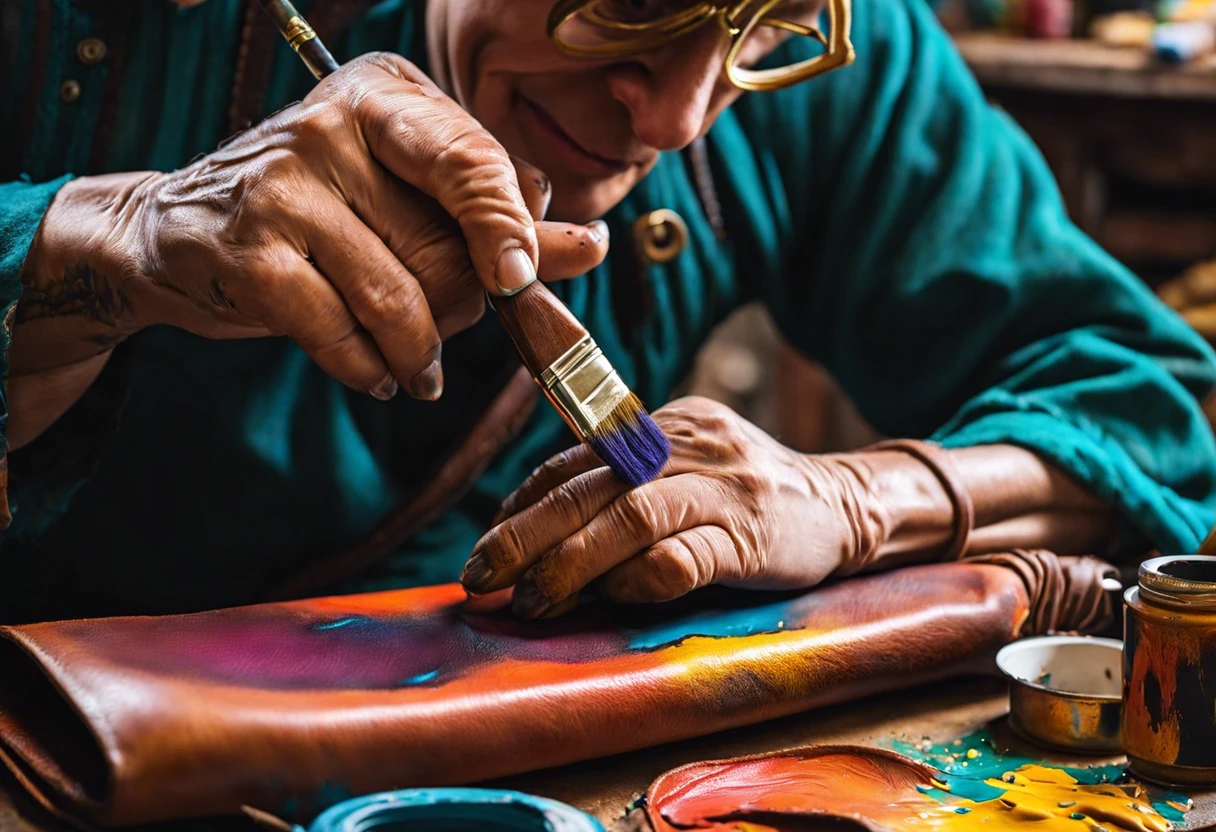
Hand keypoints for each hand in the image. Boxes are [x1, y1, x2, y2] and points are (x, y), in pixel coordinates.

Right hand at [17, 52, 606, 400]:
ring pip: (400, 297)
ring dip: (421, 353)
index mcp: (385, 96)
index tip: (522, 281)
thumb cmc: (318, 214)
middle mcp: (331, 125)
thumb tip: (590, 244)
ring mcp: (282, 186)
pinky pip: (343, 333)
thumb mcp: (410, 199)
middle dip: (462, 308)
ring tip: (418, 368)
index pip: (475, 163)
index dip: (511, 232)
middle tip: (450, 328)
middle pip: (445, 247)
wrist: (173, 231)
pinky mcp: (247, 253)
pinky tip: (378, 377)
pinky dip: (370, 370)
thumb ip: (501, 222)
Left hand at [461, 396, 892, 617]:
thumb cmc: (746, 499)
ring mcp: (721, 488)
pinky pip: (682, 558)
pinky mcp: (750, 534)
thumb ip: (623, 492)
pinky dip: (638, 582)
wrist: (844, 504)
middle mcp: (684, 447)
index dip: (522, 504)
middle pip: (588, 488)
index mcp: (659, 428)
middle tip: (481, 576)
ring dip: (569, 563)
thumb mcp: (683, 472)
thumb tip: (539, 539)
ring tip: (531, 601)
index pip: (574, 463)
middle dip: (523, 536)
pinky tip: (611, 601)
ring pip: (628, 518)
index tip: (488, 544)